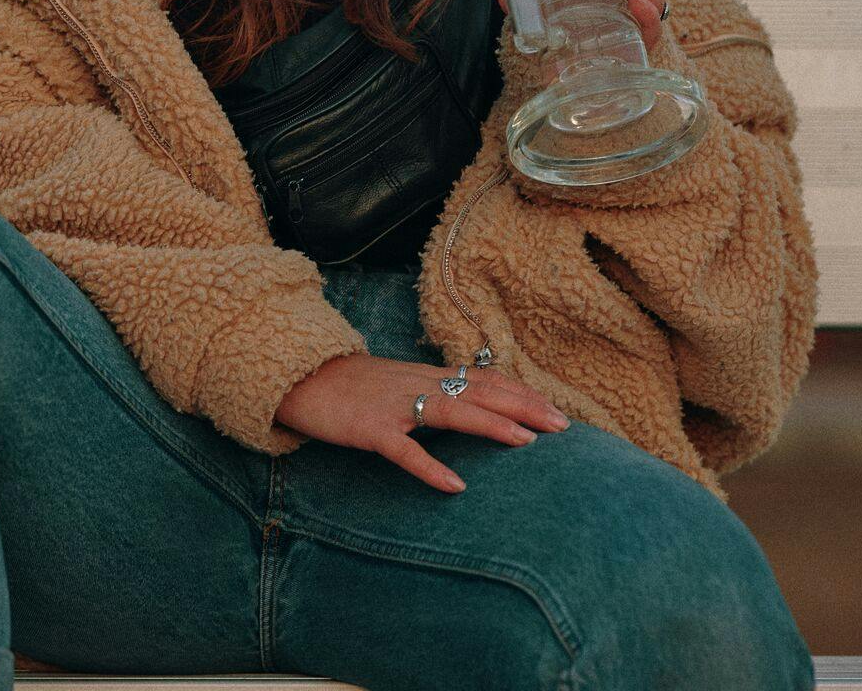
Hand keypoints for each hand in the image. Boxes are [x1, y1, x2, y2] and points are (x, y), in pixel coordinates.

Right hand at [273, 351, 570, 493]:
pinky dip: (430, 467)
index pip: (484, 380)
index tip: (556, 410)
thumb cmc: (348, 386)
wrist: (298, 377)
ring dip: (491, 424)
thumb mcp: (395, 383)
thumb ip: (428, 392)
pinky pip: (403, 450)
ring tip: (526, 442)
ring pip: (450, 410)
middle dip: (523, 406)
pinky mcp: (369, 429)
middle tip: (562, 426)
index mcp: (424, 375)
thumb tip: (466, 407)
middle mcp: (416, 384)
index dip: (522, 393)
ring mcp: (393, 406)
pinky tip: (455, 485)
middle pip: (479, 390)